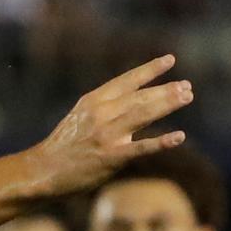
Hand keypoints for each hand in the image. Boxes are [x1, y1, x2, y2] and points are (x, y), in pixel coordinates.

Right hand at [31, 55, 192, 194]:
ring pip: (143, 114)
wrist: (43, 170)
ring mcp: (106, 135)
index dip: (150, 70)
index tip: (170, 60)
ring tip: (187, 96)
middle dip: (165, 90)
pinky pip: (141, 148)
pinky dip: (161, 142)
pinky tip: (179, 136)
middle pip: (140, 97)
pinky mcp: (111, 157)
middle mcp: (101, 113)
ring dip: (167, 104)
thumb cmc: (64, 145)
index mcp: (93, 100)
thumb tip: (136, 101)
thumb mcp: (81, 116)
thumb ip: (106, 108)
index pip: (127, 80)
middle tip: (187, 86)